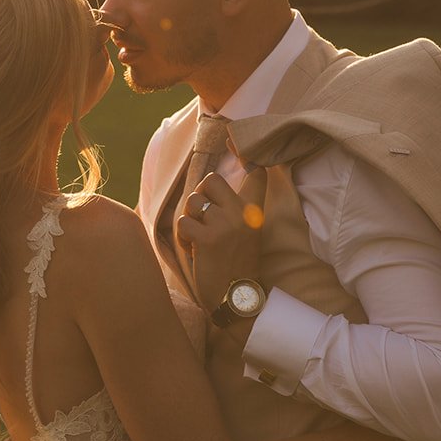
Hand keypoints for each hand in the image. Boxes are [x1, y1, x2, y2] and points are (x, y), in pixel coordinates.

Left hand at [175, 167, 266, 314]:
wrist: (238, 299)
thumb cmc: (238, 266)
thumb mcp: (248, 233)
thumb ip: (236, 210)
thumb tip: (210, 184)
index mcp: (255, 211)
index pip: (257, 174)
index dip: (245, 155)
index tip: (231, 141)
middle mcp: (242, 213)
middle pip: (212, 179)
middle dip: (200, 194)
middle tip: (202, 215)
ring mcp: (225, 225)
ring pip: (192, 202)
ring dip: (189, 220)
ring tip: (198, 238)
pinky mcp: (207, 239)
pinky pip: (183, 223)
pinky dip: (183, 237)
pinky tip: (194, 250)